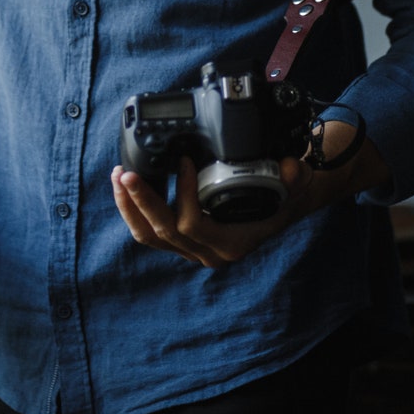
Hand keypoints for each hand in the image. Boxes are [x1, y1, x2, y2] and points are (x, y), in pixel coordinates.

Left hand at [112, 120, 389, 267]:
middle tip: (128, 172)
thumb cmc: (283, 194)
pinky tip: (125, 185)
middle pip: (163, 233)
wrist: (283, 207)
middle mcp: (208, 252)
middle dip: (143, 201)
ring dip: (130, 206)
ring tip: (118, 175)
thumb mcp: (294, 185)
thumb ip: (294, 178)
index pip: (194, 225)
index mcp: (231, 243)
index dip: (183, 194)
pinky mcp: (181, 241)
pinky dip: (133, 210)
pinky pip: (149, 232)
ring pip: (149, 236)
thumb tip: (291, 170)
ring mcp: (191, 249)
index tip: (182, 161)